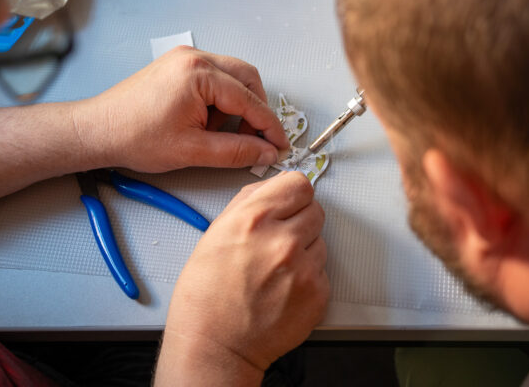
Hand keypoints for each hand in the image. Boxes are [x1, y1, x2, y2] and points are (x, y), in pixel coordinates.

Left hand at [73, 46, 289, 172]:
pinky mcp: (178, 65)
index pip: (250, 99)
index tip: (279, 144)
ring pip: (232, 76)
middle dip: (256, 110)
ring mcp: (185, 58)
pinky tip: (207, 122)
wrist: (97, 130)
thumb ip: (236, 150)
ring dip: (238, 104)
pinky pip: (214, 77)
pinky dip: (220, 99)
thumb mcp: (192, 151)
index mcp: (200, 74)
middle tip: (255, 139)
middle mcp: (195, 57)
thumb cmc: (135, 138)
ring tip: (221, 133)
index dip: (269, 125)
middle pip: (247, 78)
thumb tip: (266, 152)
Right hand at [155, 172, 328, 384]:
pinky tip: (283, 289)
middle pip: (315, 210)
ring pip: (320, 240)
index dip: (293, 194)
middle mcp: (281, 239)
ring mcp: (303, 267)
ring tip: (276, 270)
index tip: (289, 203)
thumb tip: (273, 188)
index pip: (299, 183)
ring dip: (304, 250)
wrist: (215, 345)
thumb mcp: (215, 234)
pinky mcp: (317, 292)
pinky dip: (307, 277)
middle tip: (279, 240)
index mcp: (253, 218)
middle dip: (300, 221)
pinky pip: (322, 271)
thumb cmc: (206, 297)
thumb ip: (248, 203)